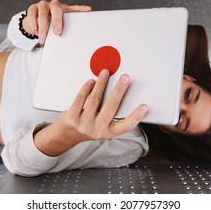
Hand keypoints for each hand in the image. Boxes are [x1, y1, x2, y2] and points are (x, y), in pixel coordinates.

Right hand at [23, 0, 91, 44]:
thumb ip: (68, 27)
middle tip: (57, 33)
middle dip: (57, 21)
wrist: (35, 21)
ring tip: (43, 39)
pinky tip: (35, 31)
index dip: (80, 9)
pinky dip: (33, 24)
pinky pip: (32, 15)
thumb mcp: (60, 24)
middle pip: (56, 10)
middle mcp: (53, 5)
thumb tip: (78, 33)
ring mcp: (43, 5)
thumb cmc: (50, 22)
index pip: (73, 8)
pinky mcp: (33, 8)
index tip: (88, 10)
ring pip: (43, 15)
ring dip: (43, 28)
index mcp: (63, 8)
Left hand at [33, 69, 147, 155]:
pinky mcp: (72, 117)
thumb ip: (111, 115)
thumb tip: (121, 92)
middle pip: (111, 107)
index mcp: (108, 132)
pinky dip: (86, 88)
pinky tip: (91, 81)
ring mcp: (84, 124)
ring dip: (101, 84)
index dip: (136, 117)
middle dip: (119, 90)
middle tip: (125, 78)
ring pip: (95, 99)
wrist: (66, 135)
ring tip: (105, 73)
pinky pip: (80, 99)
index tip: (144, 107)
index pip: (125, 126)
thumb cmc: (87, 128)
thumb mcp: (103, 127)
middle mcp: (96, 129)